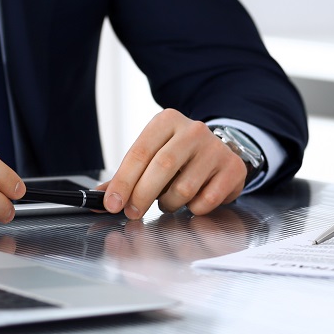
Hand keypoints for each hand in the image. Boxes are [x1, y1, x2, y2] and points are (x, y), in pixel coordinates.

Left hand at [103, 109, 244, 219]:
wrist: (219, 152)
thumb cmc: (179, 157)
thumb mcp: (152, 156)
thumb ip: (126, 176)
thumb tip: (101, 198)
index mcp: (167, 121)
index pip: (140, 152)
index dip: (123, 181)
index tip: (112, 204)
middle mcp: (193, 130)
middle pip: (162, 168)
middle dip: (142, 196)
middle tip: (132, 212)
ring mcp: (216, 149)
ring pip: (184, 188)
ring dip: (170, 204)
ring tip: (169, 201)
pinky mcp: (232, 169)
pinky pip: (206, 200)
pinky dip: (194, 209)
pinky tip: (193, 201)